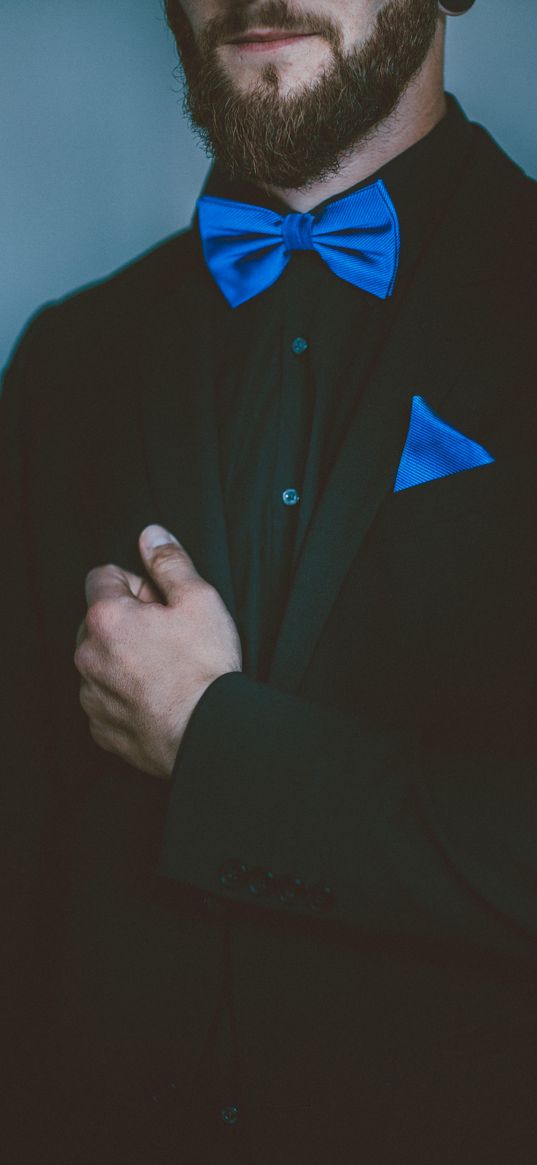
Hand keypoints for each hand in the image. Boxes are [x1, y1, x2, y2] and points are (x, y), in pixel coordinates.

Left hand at [74, 525, 241, 777]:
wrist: (209, 734)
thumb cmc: (205, 668)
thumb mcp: (199, 600)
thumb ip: (169, 562)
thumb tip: (151, 534)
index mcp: (106, 617)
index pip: (102, 577)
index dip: (137, 584)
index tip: (161, 604)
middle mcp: (87, 655)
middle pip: (98, 619)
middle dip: (128, 621)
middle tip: (168, 637)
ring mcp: (91, 695)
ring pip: (100, 660)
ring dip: (124, 658)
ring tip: (165, 671)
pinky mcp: (100, 727)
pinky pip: (105, 698)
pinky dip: (124, 694)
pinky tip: (157, 697)